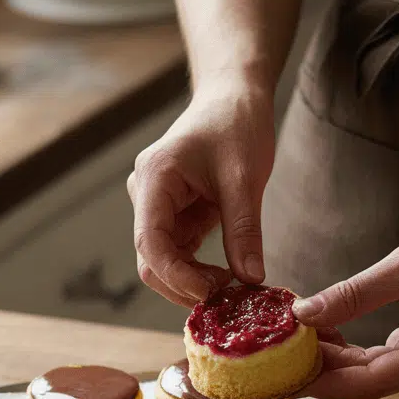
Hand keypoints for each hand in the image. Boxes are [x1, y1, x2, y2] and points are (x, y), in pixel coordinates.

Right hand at [129, 77, 275, 306]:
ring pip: (163, 261)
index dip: (176, 274)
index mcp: (155, 179)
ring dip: (192, 281)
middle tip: (226, 299)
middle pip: (151, 258)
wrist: (234, 98)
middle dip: (184, 284)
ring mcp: (157, 207)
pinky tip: (227, 276)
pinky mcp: (174, 216)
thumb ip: (244, 230)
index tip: (210, 293)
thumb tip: (251, 278)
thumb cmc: (237, 124)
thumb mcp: (245, 178)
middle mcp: (146, 195)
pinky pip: (179, 253)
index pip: (150, 241)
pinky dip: (198, 271)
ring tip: (231, 288)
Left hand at [293, 209, 398, 398]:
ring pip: (376, 371)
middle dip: (326, 372)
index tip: (287, 379)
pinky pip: (387, 358)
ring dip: (339, 361)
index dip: (326, 383)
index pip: (371, 381)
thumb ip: (353, 295)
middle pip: (372, 381)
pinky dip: (356, 351)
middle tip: (281, 362)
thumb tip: (304, 314)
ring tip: (297, 346)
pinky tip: (327, 336)